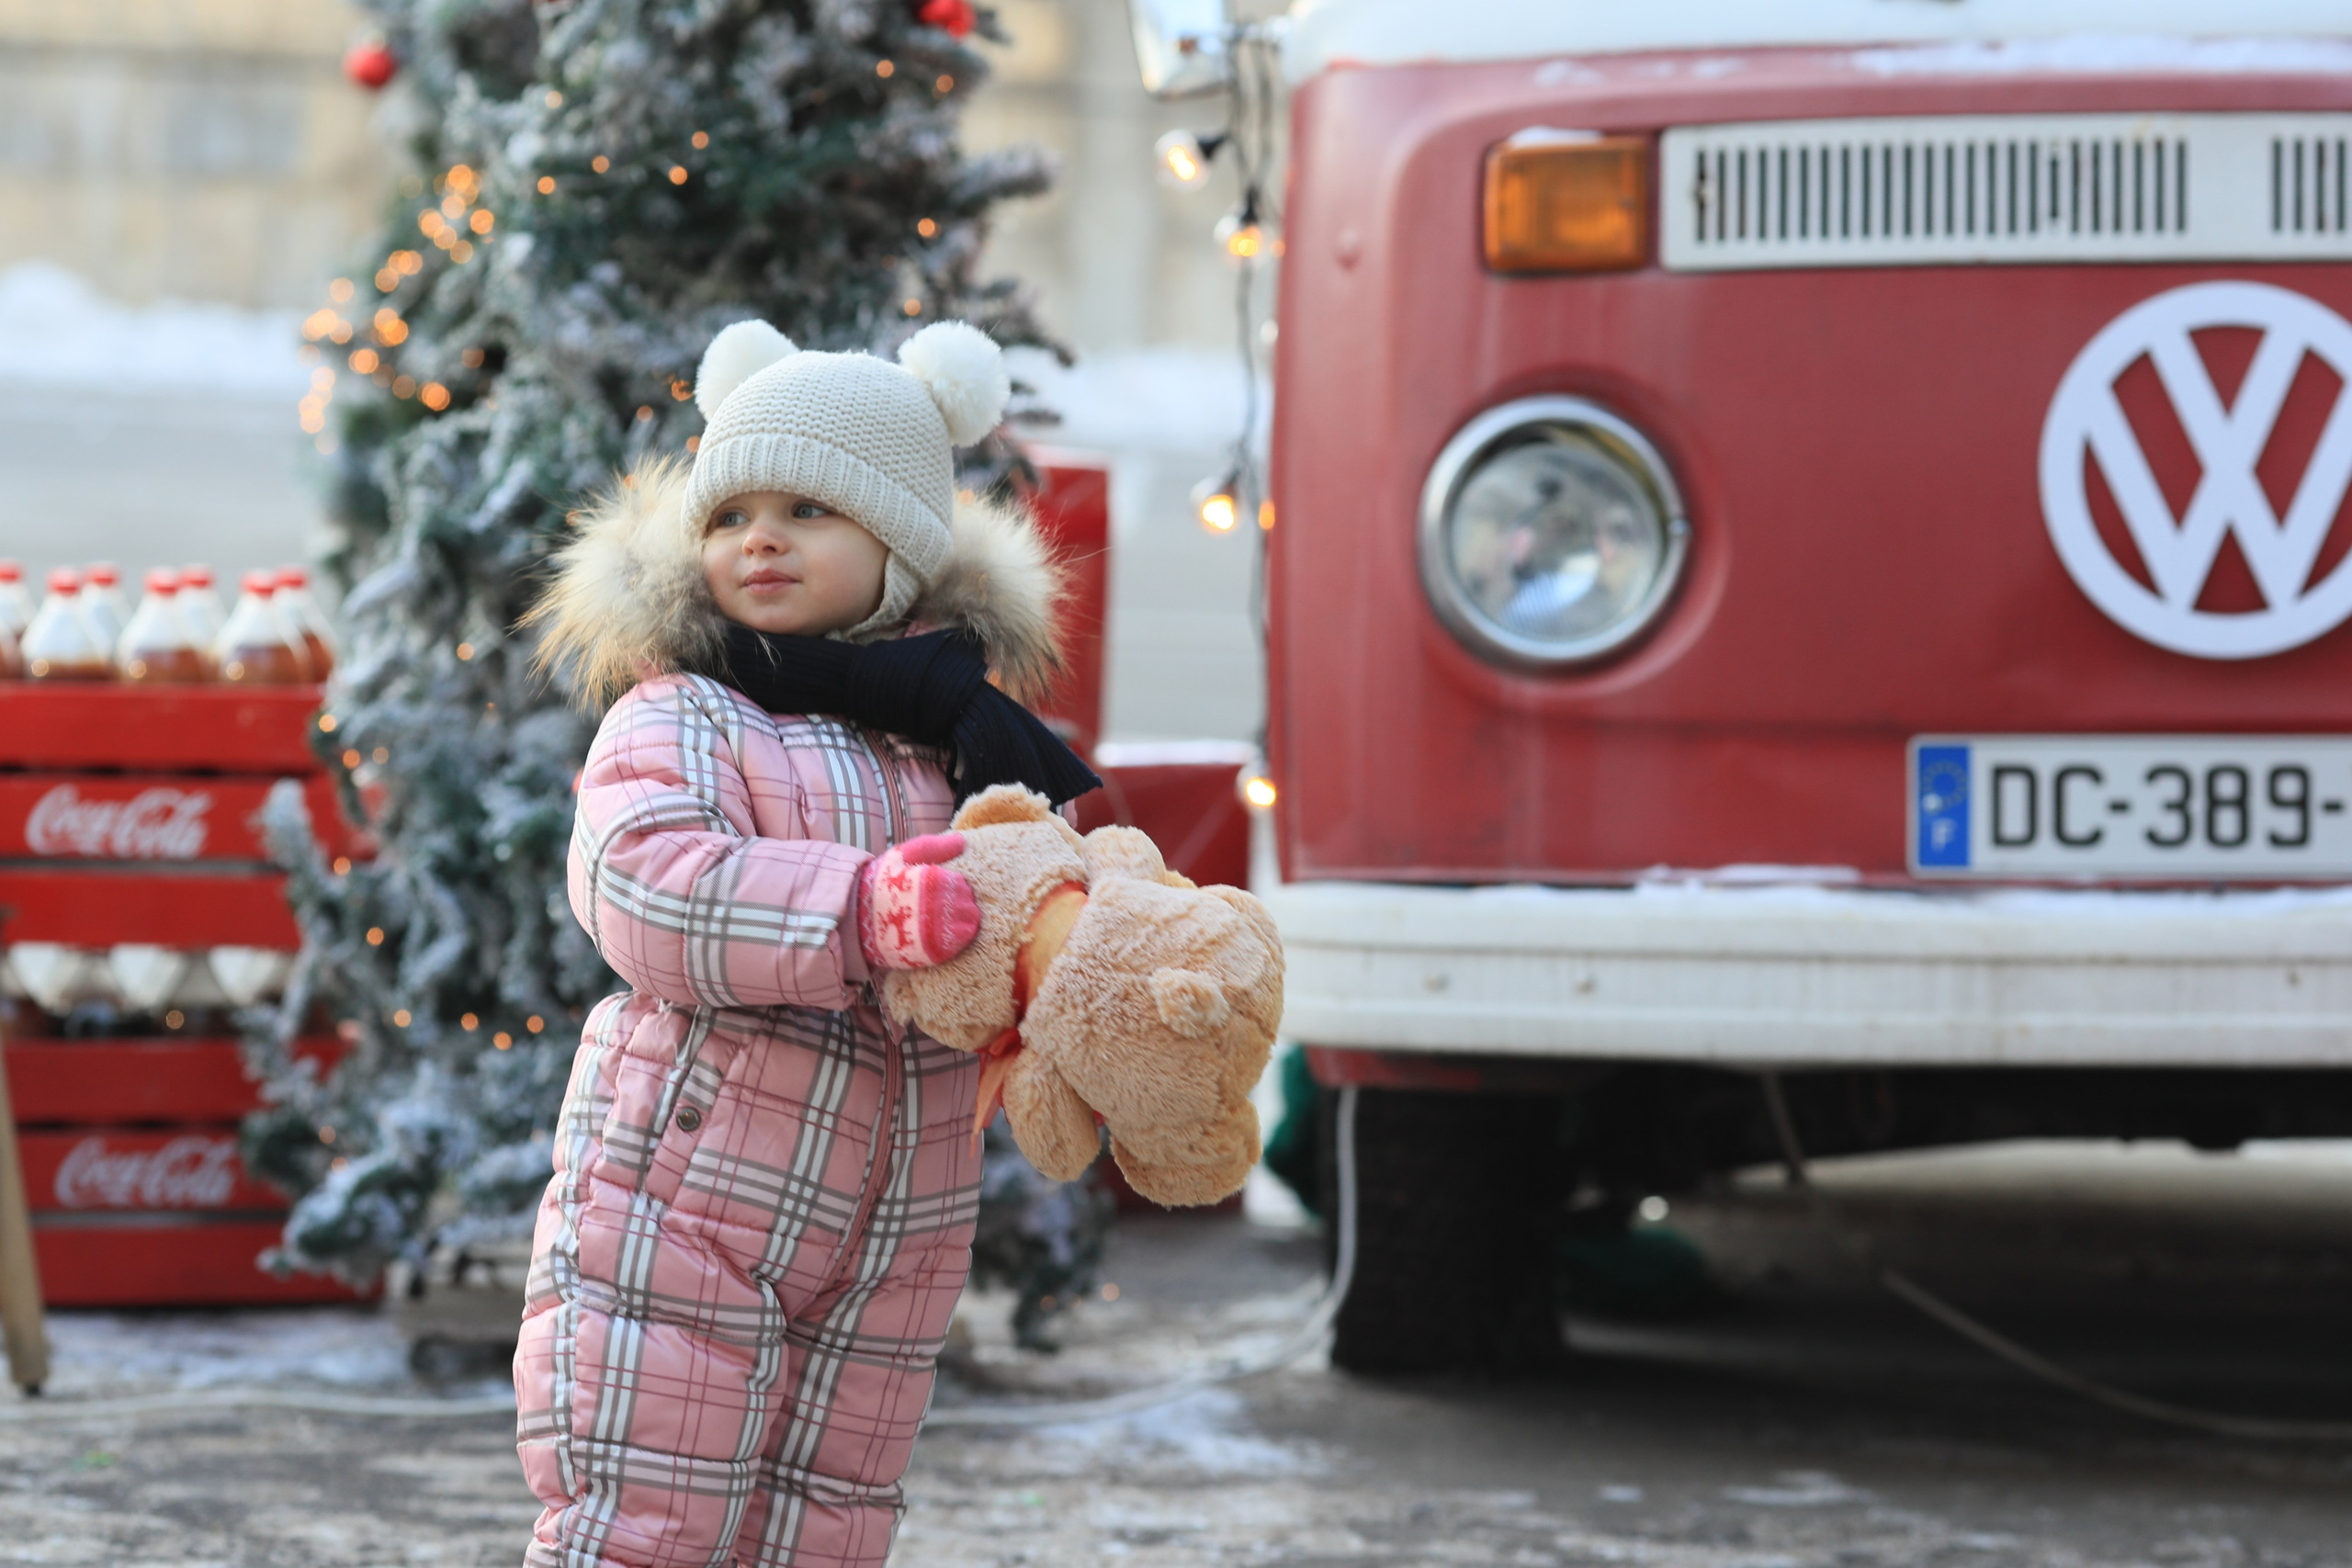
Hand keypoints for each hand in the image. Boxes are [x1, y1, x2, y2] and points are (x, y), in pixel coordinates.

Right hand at [858, 833, 980, 970]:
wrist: (857, 921)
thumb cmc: (881, 884)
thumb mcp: (902, 856)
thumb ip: (934, 846)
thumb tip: (962, 840)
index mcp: (933, 880)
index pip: (962, 884)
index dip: (953, 885)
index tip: (939, 888)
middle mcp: (939, 906)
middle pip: (968, 904)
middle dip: (958, 903)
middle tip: (939, 905)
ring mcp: (938, 932)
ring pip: (968, 925)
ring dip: (959, 921)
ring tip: (939, 919)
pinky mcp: (934, 952)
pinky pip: (958, 945)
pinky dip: (954, 939)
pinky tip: (938, 934)